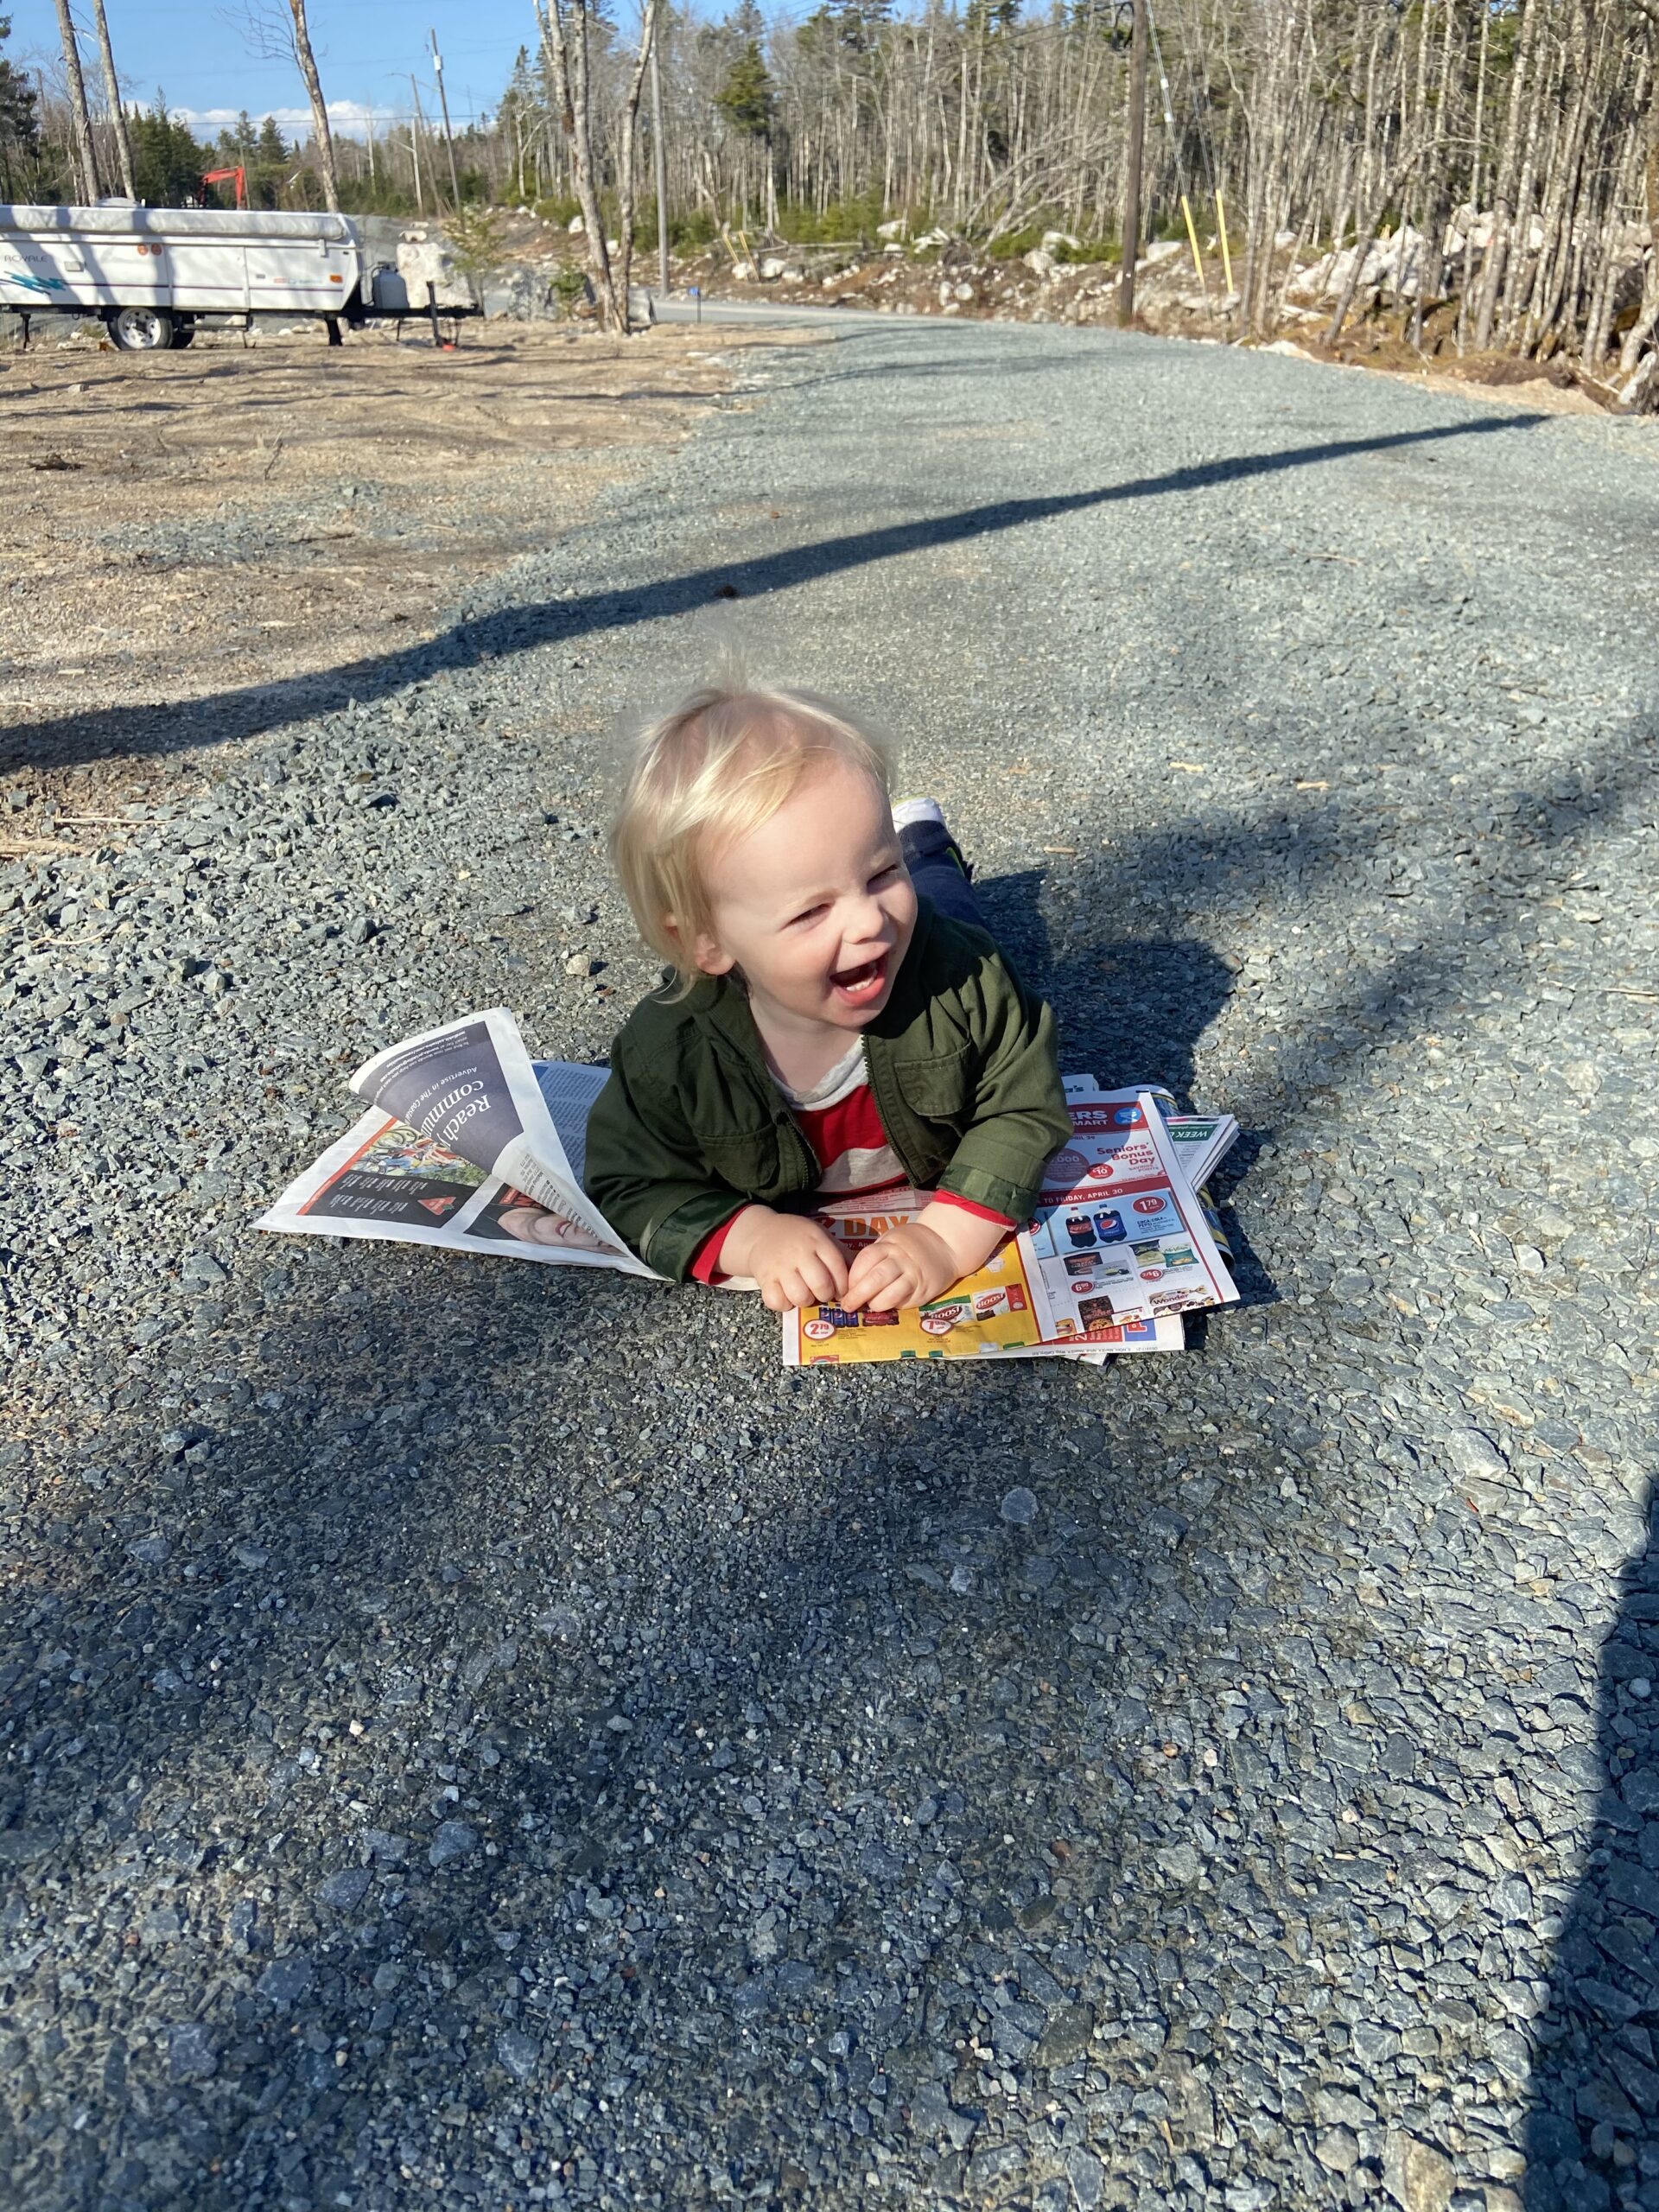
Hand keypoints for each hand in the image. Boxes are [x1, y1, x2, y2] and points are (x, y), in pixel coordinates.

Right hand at [720, 1206, 849, 1313]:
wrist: (762, 1232)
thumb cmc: (798, 1237)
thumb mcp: (820, 1236)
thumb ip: (839, 1253)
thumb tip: (860, 1276)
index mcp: (817, 1240)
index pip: (837, 1267)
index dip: (843, 1285)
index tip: (841, 1291)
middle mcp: (799, 1253)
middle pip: (821, 1285)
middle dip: (825, 1295)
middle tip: (822, 1293)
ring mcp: (780, 1266)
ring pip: (800, 1296)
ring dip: (805, 1301)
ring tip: (804, 1294)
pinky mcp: (764, 1278)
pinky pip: (777, 1301)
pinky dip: (784, 1304)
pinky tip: (786, 1296)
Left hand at [843, 1220, 957, 1312]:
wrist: (946, 1245)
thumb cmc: (911, 1245)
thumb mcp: (892, 1241)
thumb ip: (876, 1256)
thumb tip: (852, 1280)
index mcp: (889, 1244)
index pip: (866, 1259)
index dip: (853, 1276)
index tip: (846, 1288)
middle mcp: (901, 1258)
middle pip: (875, 1277)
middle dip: (858, 1294)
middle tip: (847, 1305)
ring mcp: (913, 1274)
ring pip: (890, 1293)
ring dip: (875, 1303)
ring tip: (870, 1306)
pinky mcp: (923, 1290)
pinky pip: (904, 1301)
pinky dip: (892, 1305)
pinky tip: (887, 1305)